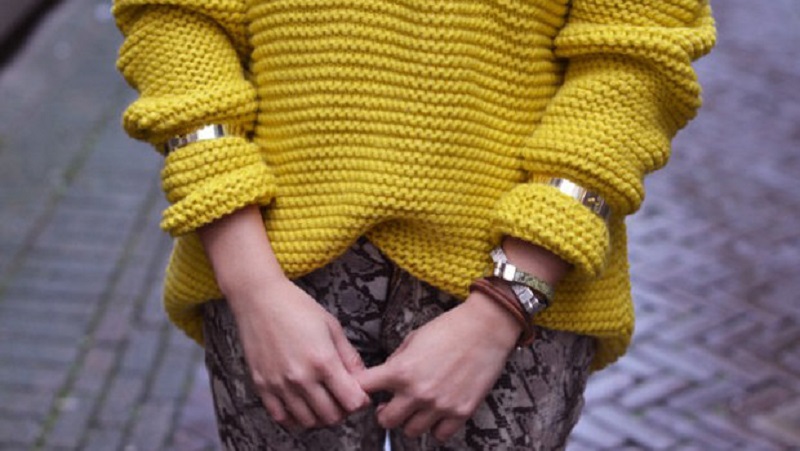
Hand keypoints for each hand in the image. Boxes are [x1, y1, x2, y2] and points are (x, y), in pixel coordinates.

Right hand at [229, 277, 370, 428]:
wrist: (259, 299)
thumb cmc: (297, 307)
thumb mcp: (332, 327)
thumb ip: (349, 356)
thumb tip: (362, 379)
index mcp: (323, 361)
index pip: (351, 402)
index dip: (360, 401)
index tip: (360, 394)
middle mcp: (301, 378)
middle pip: (331, 416)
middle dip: (342, 411)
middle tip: (342, 398)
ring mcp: (280, 385)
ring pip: (308, 421)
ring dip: (320, 416)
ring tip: (322, 401)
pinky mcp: (262, 386)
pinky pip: (281, 417)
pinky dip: (295, 418)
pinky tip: (301, 405)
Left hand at [355, 291, 520, 441]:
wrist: (486, 329)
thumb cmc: (448, 328)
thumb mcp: (412, 339)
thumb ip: (396, 362)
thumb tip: (385, 379)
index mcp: (400, 371)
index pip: (363, 389)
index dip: (361, 389)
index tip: (366, 390)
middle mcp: (417, 393)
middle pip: (385, 421)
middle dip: (385, 412)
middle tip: (392, 403)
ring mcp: (440, 405)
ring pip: (411, 431)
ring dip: (411, 421)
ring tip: (419, 407)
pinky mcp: (461, 413)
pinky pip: (440, 435)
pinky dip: (436, 427)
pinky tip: (438, 413)